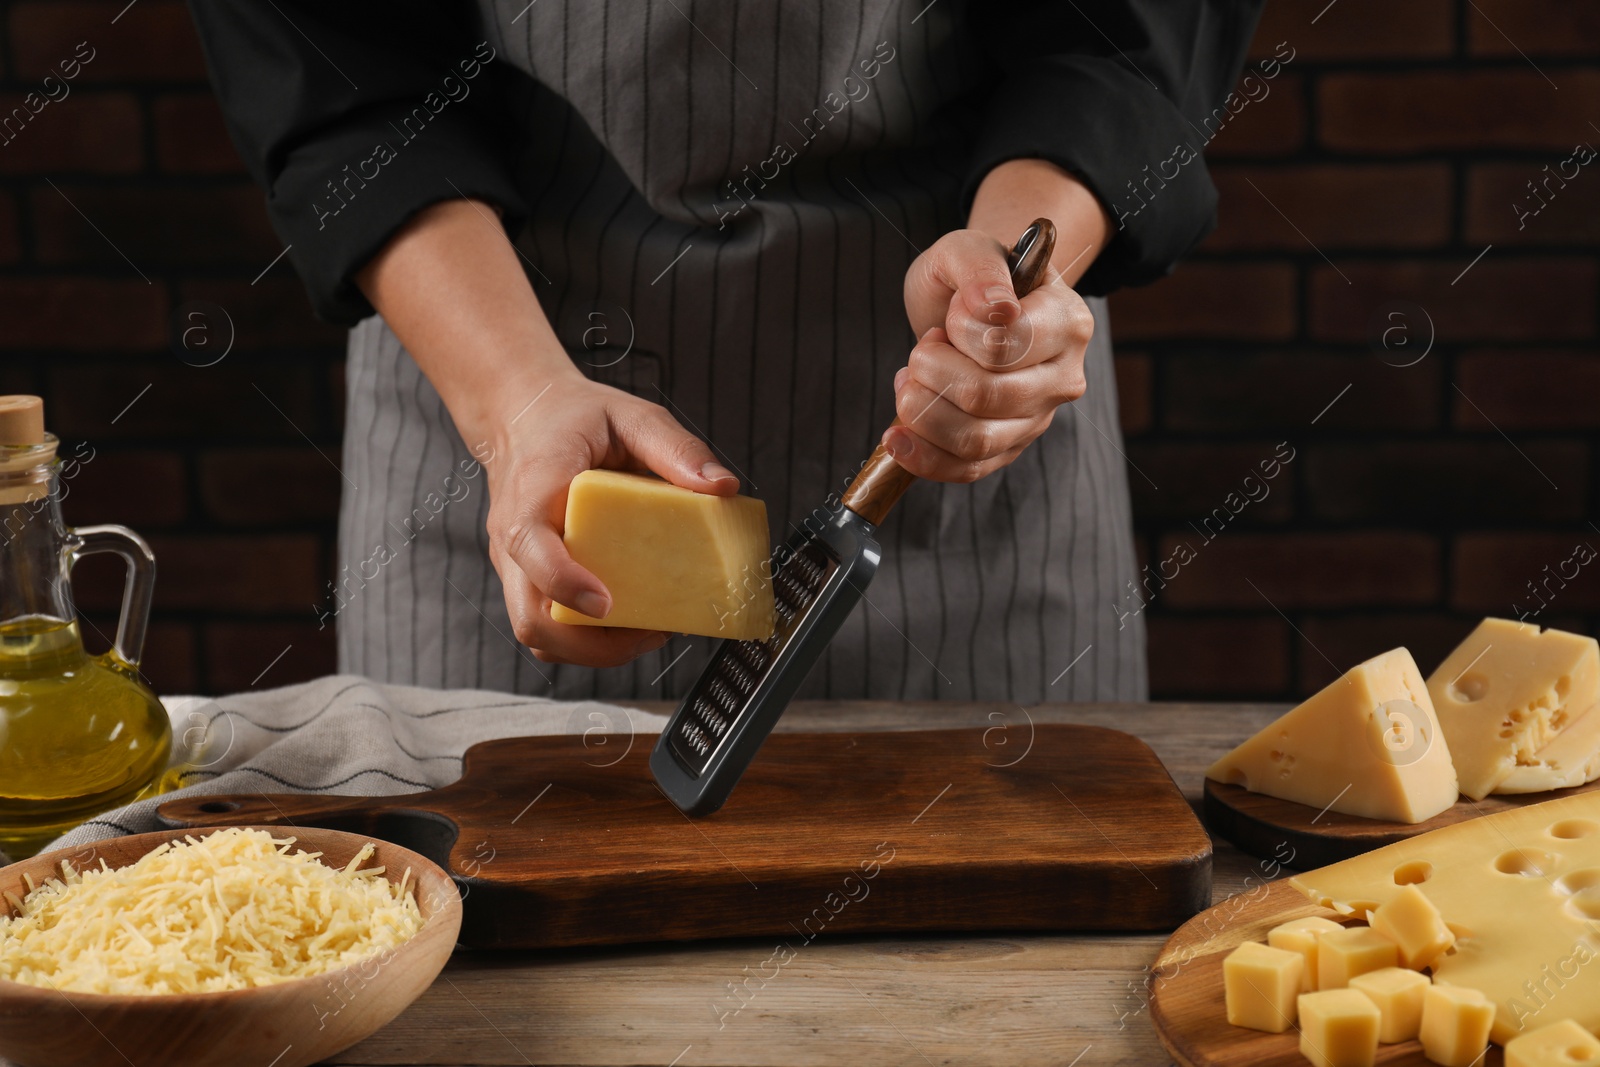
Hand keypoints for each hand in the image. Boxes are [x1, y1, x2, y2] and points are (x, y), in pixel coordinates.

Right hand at [479, 374, 737, 665]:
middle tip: (649, 631)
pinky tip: (629, 622)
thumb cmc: (574, 418)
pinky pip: (549, 625)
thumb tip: (722, 486)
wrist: (523, 416)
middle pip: (531, 617)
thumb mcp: (631, 415)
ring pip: (538, 632)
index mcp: (533, 491)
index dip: (564, 583)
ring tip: (648, 630)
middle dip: (590, 645)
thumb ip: (675, 448)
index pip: (530, 546)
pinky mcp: (528, 578)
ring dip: (592, 648)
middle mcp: (514, 538)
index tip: (605, 603)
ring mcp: (516, 565)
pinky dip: (586, 639)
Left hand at [889, 228, 1093, 482]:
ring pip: (974, 440)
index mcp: (1067, 321)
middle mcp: (1063, 377)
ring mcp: (1037, 419)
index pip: (1004, 343)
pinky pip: (966, 470)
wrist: (967, 309)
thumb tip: (996, 309)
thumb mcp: (967, 249)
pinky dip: (922, 458)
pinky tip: (896, 436)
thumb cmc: (971, 279)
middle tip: (922, 348)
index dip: (958, 330)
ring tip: (909, 381)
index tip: (951, 316)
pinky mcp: (1008, 450)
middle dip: (930, 370)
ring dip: (920, 410)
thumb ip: (979, 268)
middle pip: (985, 395)